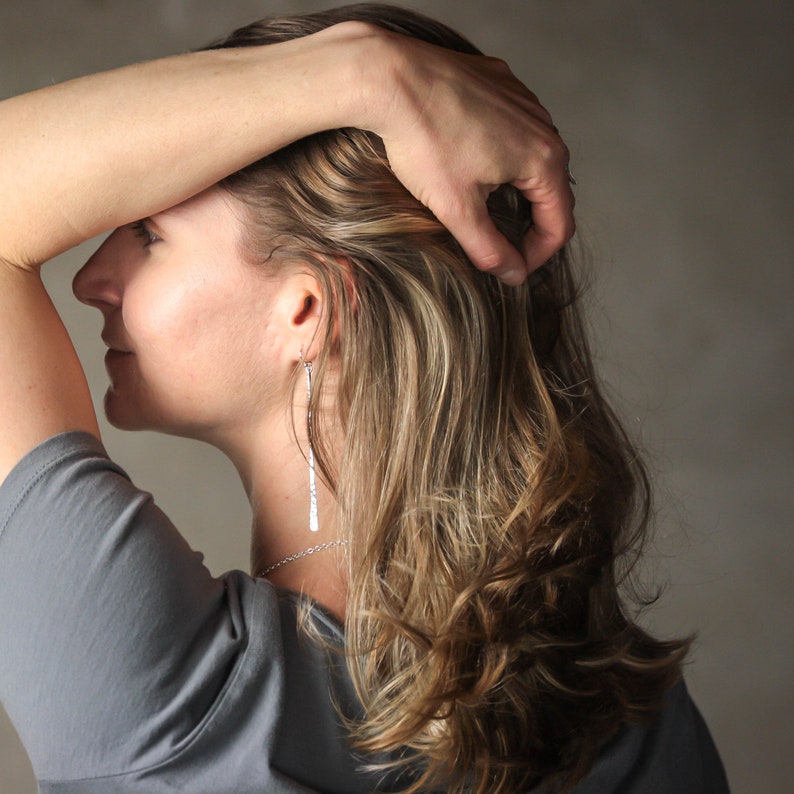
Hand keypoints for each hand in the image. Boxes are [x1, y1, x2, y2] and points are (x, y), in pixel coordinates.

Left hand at [366, 32, 574, 284]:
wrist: (391, 77)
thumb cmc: (424, 141)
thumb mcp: (456, 209)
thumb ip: (489, 250)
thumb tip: (514, 275)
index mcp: (543, 159)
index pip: (560, 225)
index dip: (536, 256)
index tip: (508, 267)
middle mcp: (544, 126)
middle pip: (552, 192)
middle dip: (528, 225)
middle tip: (495, 244)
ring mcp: (525, 100)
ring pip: (534, 158)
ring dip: (516, 189)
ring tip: (482, 205)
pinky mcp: (503, 84)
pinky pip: (515, 127)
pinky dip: (502, 153)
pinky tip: (470, 161)